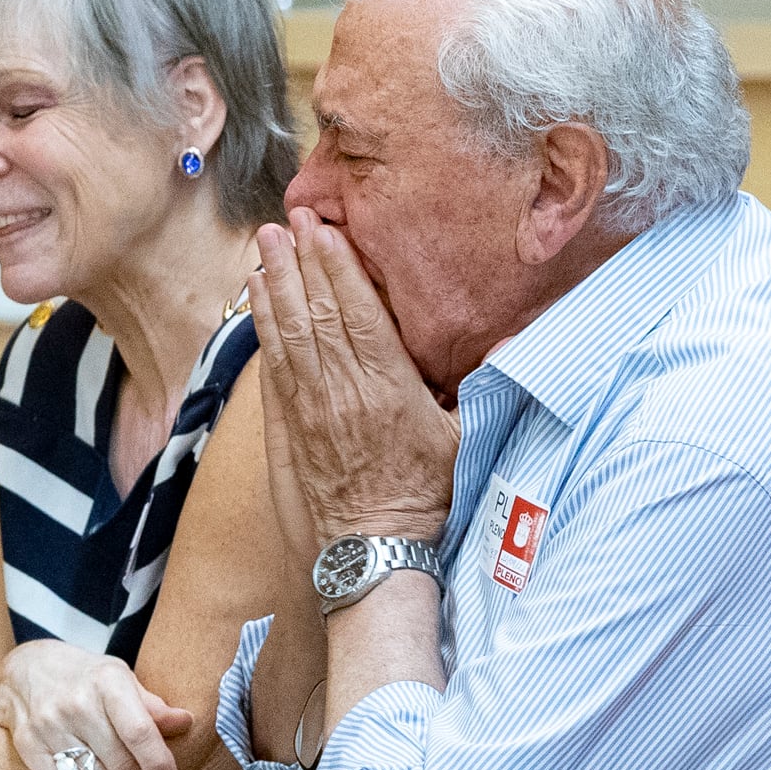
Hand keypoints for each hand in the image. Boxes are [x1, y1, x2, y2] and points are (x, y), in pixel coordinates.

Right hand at [0, 642, 194, 769]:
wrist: (24, 669)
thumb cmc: (82, 676)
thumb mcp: (119, 677)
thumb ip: (151, 705)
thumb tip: (185, 722)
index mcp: (106, 682)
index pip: (138, 732)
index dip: (159, 764)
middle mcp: (76, 705)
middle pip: (118, 763)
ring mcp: (49, 727)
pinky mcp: (30, 747)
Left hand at [253, 214, 457, 543]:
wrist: (374, 549)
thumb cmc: (426, 495)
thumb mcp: (467, 439)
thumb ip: (482, 384)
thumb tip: (513, 337)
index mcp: (389, 388)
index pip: (359, 313)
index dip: (339, 267)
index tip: (325, 229)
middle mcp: (344, 391)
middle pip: (318, 313)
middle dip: (301, 261)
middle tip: (288, 220)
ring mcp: (311, 407)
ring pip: (289, 333)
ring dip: (275, 284)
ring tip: (265, 244)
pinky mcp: (290, 426)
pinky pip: (274, 365)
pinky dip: (264, 326)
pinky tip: (257, 297)